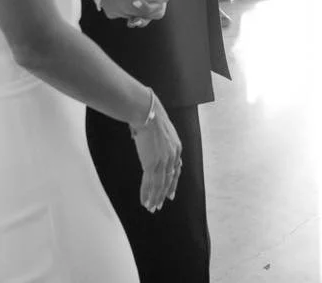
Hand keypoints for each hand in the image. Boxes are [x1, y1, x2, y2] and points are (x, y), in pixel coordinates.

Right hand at [130, 93, 181, 211]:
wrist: (146, 113)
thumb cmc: (151, 118)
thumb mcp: (163, 132)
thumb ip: (162, 143)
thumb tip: (150, 145)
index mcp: (177, 148)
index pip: (176, 170)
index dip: (173, 183)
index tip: (171, 194)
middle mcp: (172, 156)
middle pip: (168, 180)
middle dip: (163, 194)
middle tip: (159, 206)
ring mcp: (162, 161)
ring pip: (159, 185)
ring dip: (154, 198)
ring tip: (151, 208)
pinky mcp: (152, 163)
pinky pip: (149, 183)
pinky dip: (146, 194)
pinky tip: (144, 201)